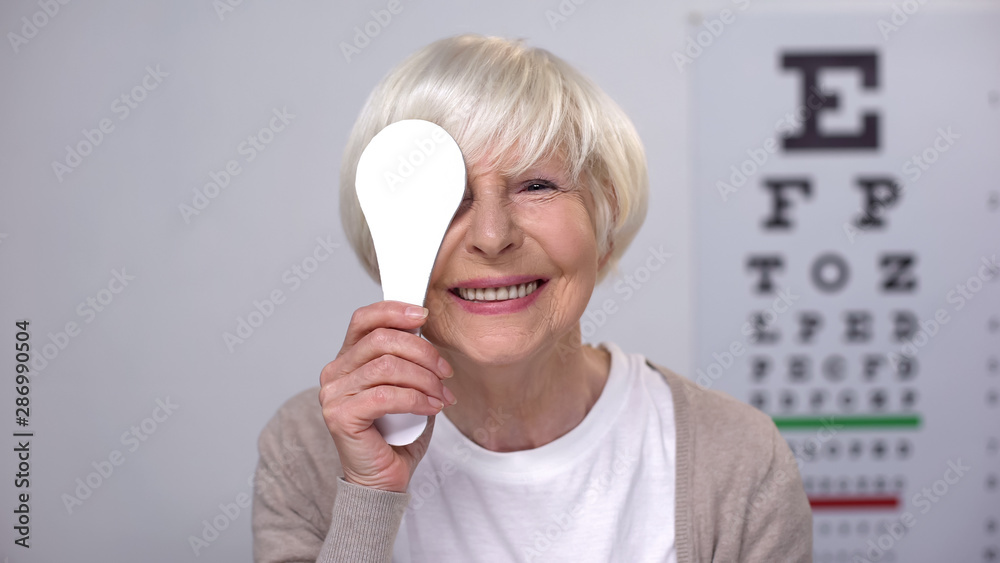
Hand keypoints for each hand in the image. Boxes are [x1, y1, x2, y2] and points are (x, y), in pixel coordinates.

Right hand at [319, 300, 455, 492]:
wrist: (384, 480)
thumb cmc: (397, 434)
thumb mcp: (406, 386)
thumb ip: (408, 358)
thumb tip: (426, 331)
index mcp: (347, 359)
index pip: (364, 319)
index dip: (394, 311)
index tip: (424, 315)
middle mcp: (334, 373)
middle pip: (381, 339)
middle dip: (422, 351)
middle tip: (445, 371)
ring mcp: (333, 394)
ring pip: (386, 367)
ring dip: (424, 379)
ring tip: (442, 395)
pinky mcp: (340, 416)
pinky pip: (385, 396)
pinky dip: (416, 399)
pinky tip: (432, 408)